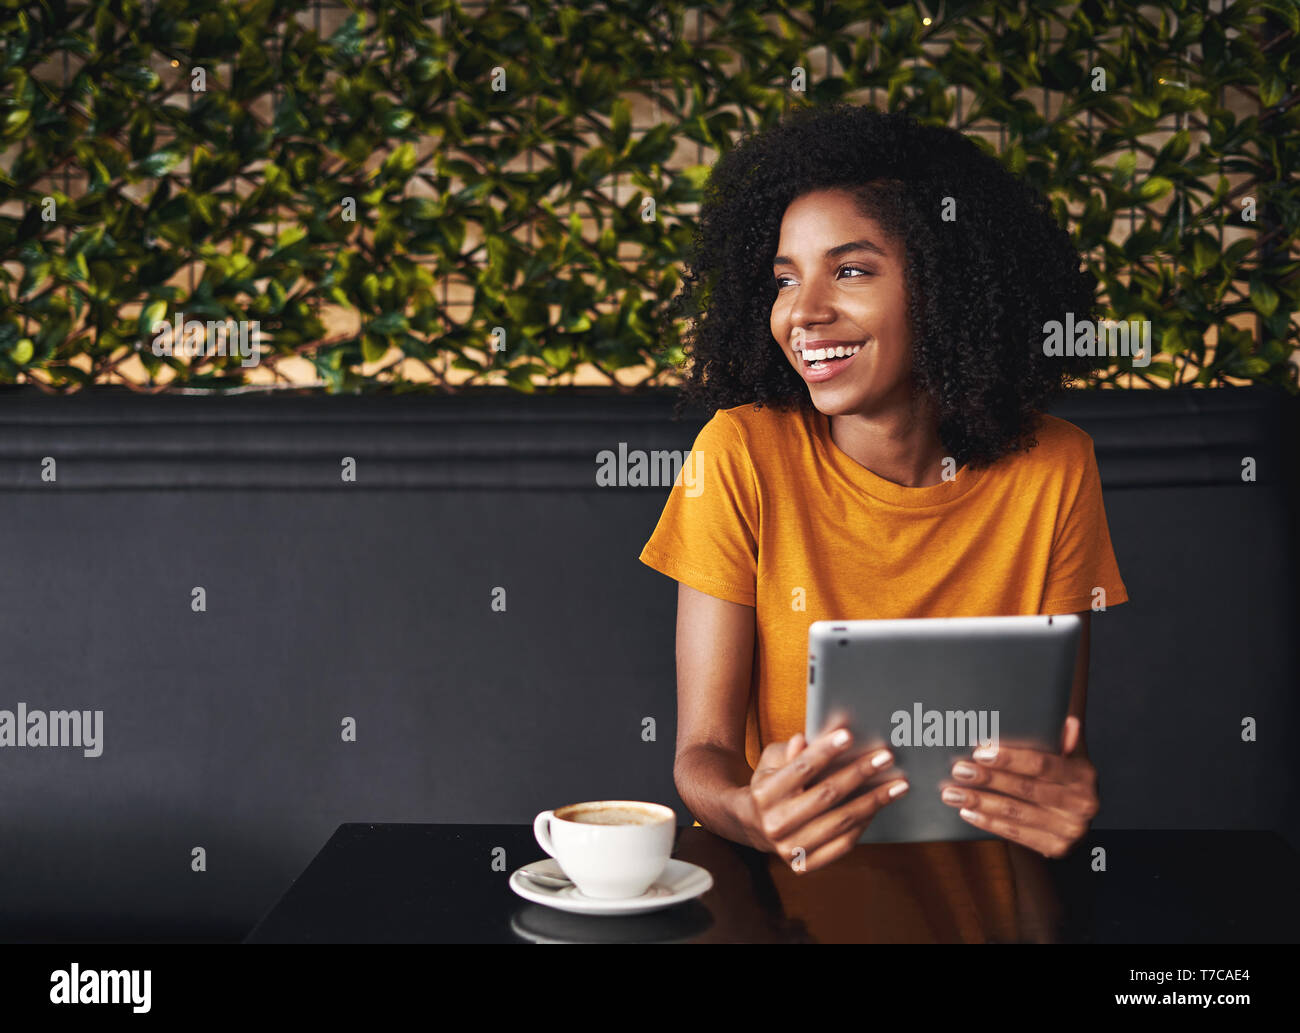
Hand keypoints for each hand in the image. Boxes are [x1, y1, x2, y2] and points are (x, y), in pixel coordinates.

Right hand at [733, 726, 908, 871]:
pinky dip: (865, 823)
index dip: (826, 751)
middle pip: (826, 795)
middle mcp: (775, 824)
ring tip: (898, 784)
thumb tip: (805, 739)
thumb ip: (790, 752)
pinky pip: (844, 844)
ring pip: (841, 822)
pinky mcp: (805, 864)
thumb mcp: (770, 762)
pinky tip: (880, 806)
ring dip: (874, 801)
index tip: (849, 735)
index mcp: (763, 795)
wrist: (752, 825)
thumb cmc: (769, 785)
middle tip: (886, 757)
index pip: (801, 769)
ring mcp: (790, 849)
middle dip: (859, 773)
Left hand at [938, 715, 1098, 858]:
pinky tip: (967, 811)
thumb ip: (1063, 739)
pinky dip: (988, 822)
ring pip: (1016, 813)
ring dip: (980, 802)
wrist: (1071, 821)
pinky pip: (1015, 834)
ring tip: (951, 792)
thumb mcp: (1068, 756)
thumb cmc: (1061, 777)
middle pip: (1025, 789)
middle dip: (988, 779)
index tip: (979, 752)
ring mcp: (1070, 830)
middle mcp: (1083, 804)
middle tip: (958, 770)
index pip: (1042, 765)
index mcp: (1084, 775)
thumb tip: (1069, 720)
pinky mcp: (1056, 848)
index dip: (1010, 759)